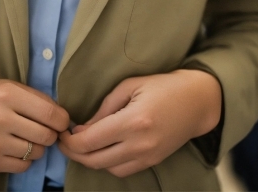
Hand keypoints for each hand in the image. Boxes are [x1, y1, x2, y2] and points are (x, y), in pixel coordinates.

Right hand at [0, 55, 69, 173]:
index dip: (63, 120)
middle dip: (50, 134)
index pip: (52, 114)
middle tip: (43, 129)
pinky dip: (22, 159)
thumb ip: (35, 99)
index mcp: (8, 95)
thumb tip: (63, 119)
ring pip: (35, 154)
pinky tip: (13, 147)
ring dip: (36, 147)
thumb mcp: (7, 86)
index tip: (61, 121)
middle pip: (46, 136)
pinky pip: (19, 167)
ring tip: (25, 137)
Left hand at [58, 69, 221, 178]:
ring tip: (81, 144)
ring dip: (90, 160)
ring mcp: (147, 157)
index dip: (70, 141)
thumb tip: (83, 127)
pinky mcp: (152, 162)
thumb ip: (105, 108)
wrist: (196, 102)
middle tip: (64, 141)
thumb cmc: (163, 86)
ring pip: (107, 169)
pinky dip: (107, 164)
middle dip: (74, 153)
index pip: (90, 141)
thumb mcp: (130, 86)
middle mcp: (139, 144)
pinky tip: (102, 150)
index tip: (61, 133)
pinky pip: (122, 171)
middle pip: (95, 160)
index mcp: (132, 121)